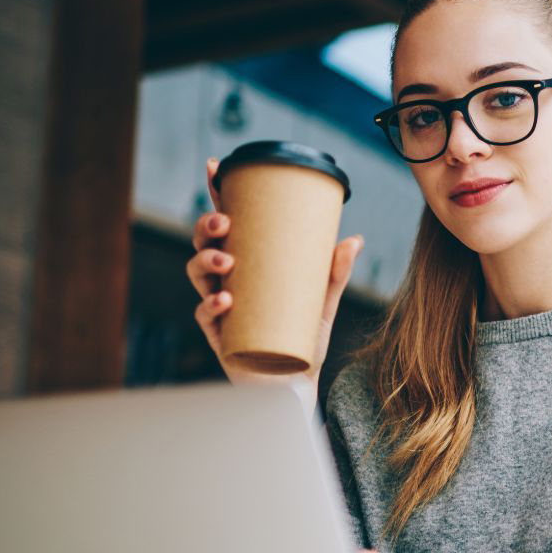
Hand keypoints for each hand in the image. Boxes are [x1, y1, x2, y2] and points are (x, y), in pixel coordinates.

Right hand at [185, 157, 363, 400]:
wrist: (296, 385)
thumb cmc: (302, 340)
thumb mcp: (322, 302)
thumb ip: (334, 272)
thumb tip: (355, 238)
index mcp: (246, 264)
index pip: (227, 224)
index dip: (216, 194)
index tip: (215, 167)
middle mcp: (226, 281)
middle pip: (203, 243)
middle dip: (206, 227)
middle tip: (223, 223)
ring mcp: (218, 307)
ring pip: (196, 274)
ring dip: (205, 261)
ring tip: (226, 261)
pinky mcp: (218, 335)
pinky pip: (205, 315)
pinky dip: (212, 305)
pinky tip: (225, 300)